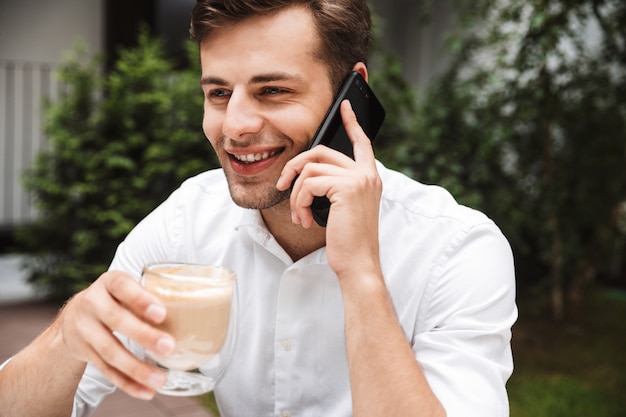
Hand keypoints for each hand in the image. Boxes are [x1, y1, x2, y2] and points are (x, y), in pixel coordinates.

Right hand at [59, 270, 174, 398]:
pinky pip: (106, 370)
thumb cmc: (115, 299)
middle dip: (144, 336)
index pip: (122, 286)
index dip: (141, 300)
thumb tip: (193, 312)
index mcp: (109, 282)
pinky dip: (127, 383)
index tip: (162, 314)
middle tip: (169, 347)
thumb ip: (150, 296)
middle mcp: (92, 303)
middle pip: (116, 320)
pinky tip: (146, 391)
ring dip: (137, 368)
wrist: (74, 316)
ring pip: (110, 351)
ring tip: (160, 379)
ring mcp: (85, 329)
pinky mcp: (84, 352)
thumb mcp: (128, 289)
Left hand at [277, 100, 382, 278]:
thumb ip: (335, 187)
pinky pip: (307, 183)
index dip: (351, 122)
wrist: (358, 263)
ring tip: (298, 215)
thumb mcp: (343, 209)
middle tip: (282, 185)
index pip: (362, 142)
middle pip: (320, 151)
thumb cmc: (348, 241)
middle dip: (294, 167)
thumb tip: (309, 174)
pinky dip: (298, 202)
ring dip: (295, 194)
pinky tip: (303, 219)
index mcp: (370, 177)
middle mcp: (367, 174)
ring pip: (309, 169)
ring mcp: (358, 179)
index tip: (343, 107)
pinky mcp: (345, 187)